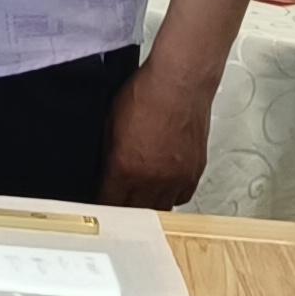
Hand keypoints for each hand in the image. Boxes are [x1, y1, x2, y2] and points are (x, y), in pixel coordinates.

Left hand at [98, 63, 218, 210]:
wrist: (180, 82)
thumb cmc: (147, 93)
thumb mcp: (110, 123)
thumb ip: (106, 154)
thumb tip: (102, 170)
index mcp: (125, 169)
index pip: (109, 205)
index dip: (102, 204)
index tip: (100, 202)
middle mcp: (152, 179)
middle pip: (136, 213)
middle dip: (125, 209)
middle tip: (120, 199)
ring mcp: (176, 178)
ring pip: (161, 209)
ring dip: (150, 205)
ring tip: (142, 196)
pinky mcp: (194, 171)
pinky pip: (182, 196)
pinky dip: (172, 195)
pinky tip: (165, 186)